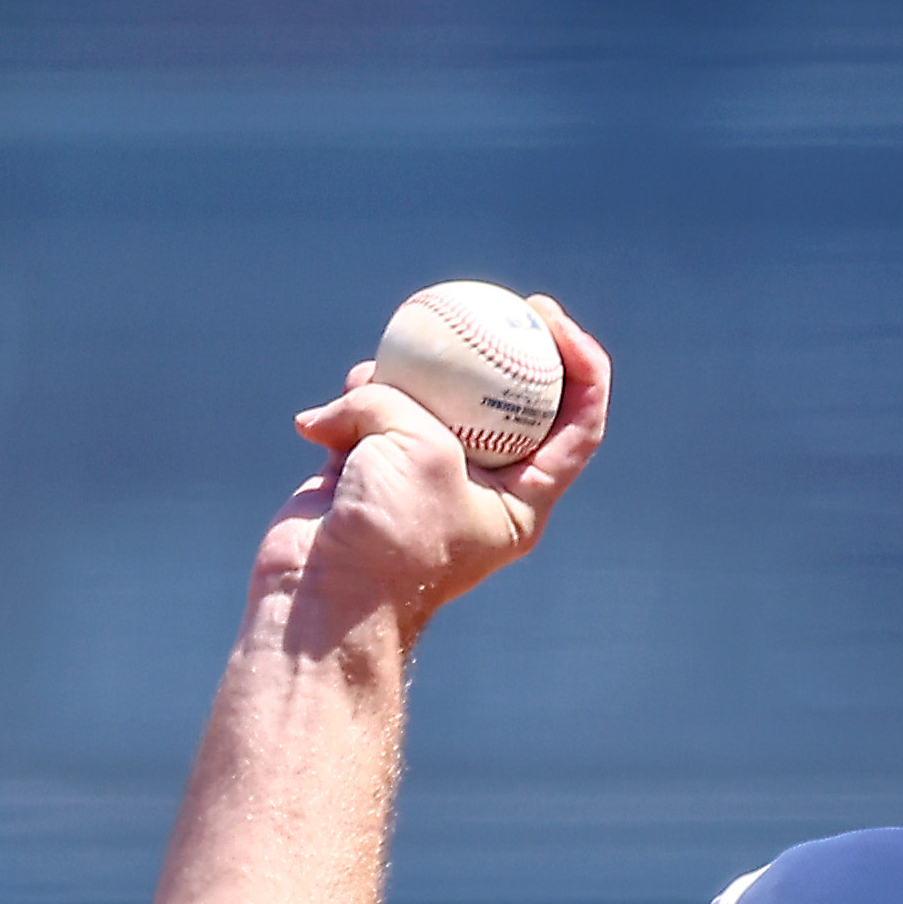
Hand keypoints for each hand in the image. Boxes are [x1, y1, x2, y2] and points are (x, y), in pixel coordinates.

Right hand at [249, 298, 604, 652]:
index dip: (582, 367)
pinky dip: (351, 404)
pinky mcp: (369, 472)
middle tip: (489, 302)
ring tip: (373, 381)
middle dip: (503, 347)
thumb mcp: (419, 449)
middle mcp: (479, 489)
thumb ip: (406, 399)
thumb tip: (364, 392)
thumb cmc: (390, 537)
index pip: (578, 426)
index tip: (551, 321)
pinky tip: (333, 410)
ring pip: (429, 400)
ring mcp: (422, 478)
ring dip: (400, 378)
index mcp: (522, 502)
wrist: (320, 601)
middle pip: (509, 404)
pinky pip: (369, 414)